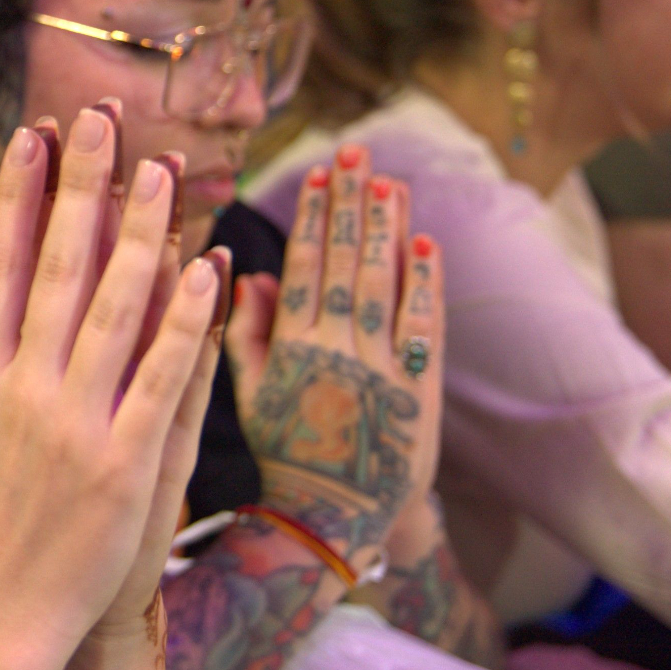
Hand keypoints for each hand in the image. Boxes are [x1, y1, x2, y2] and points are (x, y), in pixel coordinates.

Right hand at [0, 106, 222, 669]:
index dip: (22, 196)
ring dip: (144, 234)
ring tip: (167, 173)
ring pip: (117, 310)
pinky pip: (162, 380)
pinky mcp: (126, 466)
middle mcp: (25, 390)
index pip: (1, 265)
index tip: (37, 137)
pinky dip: (184, 323)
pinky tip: (203, 270)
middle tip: (105, 122)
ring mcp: (78, 426)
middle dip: (84, 186)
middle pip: (61, 268)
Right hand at [226, 145, 443, 556]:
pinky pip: (423, 327)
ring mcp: (380, 368)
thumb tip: (253, 271)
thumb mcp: (246, 392)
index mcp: (289, 348)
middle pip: (346, 262)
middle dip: (351, 204)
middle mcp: (335, 350)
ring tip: (389, 180)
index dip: (314, 218)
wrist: (331, 516)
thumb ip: (245, 330)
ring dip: (387, 228)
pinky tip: (425, 244)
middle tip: (356, 153)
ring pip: (384, 284)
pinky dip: (424, 284)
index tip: (319, 175)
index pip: (305, 267)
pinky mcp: (417, 390)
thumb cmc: (283, 451)